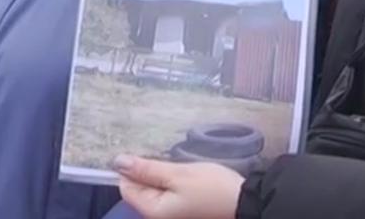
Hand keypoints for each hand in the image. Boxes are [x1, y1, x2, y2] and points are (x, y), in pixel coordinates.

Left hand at [115, 155, 243, 218]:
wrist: (245, 202)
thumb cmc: (212, 188)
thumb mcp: (178, 174)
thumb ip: (147, 169)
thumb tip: (118, 162)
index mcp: (153, 211)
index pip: (126, 187)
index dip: (132, 168)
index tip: (146, 152)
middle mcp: (158, 216)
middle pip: (139, 188)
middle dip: (147, 170)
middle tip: (163, 154)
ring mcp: (171, 213)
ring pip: (154, 188)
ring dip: (160, 172)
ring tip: (174, 160)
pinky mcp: (182, 207)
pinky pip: (167, 191)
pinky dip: (170, 179)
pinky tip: (181, 170)